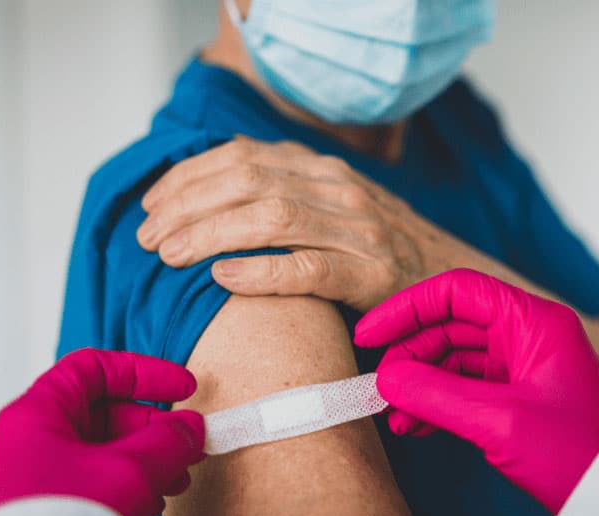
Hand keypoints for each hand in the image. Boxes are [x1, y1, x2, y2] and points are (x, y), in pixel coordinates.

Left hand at [0, 348, 205, 515]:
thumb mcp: (133, 470)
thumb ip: (170, 440)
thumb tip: (191, 428)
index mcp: (35, 416)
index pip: (93, 368)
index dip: (144, 372)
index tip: (182, 386)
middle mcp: (26, 443)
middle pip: (100, 413)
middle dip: (154, 426)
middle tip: (187, 441)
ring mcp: (30, 480)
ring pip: (99, 452)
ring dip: (146, 459)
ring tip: (176, 480)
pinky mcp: (42, 512)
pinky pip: (89, 484)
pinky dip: (126, 486)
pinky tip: (151, 503)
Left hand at [136, 136, 481, 310]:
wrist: (451, 277)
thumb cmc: (378, 248)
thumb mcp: (333, 205)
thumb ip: (285, 191)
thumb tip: (213, 188)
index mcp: (323, 168)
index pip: (241, 156)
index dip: (186, 177)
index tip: (150, 204)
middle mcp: (339, 188)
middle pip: (247, 181)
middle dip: (186, 206)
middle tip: (147, 237)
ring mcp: (358, 229)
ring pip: (270, 218)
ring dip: (208, 235)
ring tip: (168, 256)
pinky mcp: (371, 273)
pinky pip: (307, 268)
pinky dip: (260, 271)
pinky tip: (222, 277)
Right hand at [354, 269, 598, 512]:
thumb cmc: (575, 453)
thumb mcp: (499, 421)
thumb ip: (436, 395)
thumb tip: (386, 378)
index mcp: (533, 322)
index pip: (458, 292)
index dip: (408, 307)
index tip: (370, 333)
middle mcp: (527, 335)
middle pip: (451, 325)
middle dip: (410, 354)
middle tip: (380, 385)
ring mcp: (522, 366)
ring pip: (454, 359)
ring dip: (419, 384)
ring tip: (393, 415)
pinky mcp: (516, 396)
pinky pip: (465, 387)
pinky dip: (437, 403)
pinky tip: (413, 425)